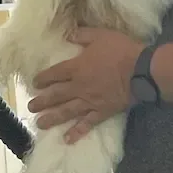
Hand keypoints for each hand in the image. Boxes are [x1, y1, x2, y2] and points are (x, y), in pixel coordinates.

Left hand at [28, 28, 144, 143]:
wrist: (142, 71)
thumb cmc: (121, 51)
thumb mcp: (101, 35)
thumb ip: (82, 35)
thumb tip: (68, 34)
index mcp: (76, 68)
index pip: (54, 74)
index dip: (43, 78)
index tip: (34, 83)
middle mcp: (79, 87)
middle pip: (56, 95)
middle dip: (41, 101)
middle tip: (30, 107)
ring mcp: (90, 101)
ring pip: (66, 111)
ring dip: (52, 118)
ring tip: (39, 124)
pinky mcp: (102, 111)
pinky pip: (87, 124)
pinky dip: (77, 132)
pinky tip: (67, 139)